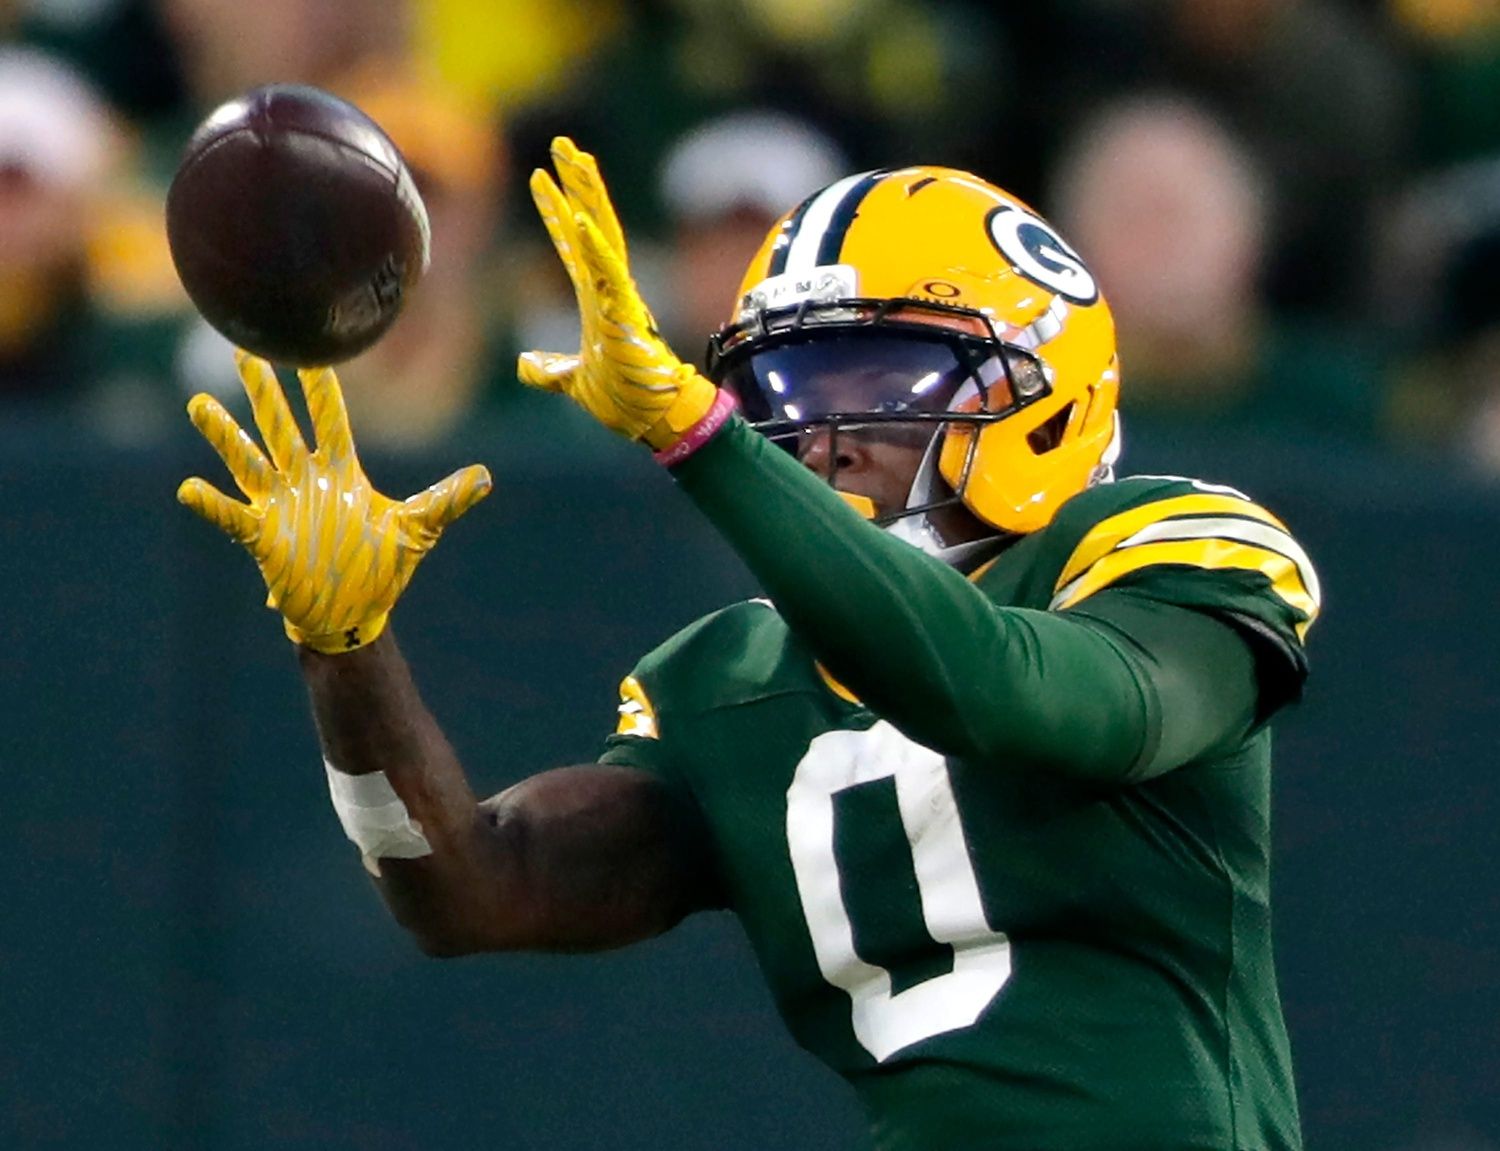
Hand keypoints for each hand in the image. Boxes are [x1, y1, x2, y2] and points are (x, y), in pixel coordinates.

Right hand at [178, 352, 491, 652]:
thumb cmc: (381, 568)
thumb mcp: (417, 530)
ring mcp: (279, 505)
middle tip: (246, 350)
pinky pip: (232, 514)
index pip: (329, 419)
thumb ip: (446, 500)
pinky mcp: (262, 536)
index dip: (318, 387)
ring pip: (249, 460)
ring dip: (225, 435)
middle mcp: (305, 480)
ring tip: (199, 404)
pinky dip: (212, 502)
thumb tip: (486, 478)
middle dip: (264, 392)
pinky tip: (189, 487)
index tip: (308, 350)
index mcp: (341, 472)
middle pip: (281, 426)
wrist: (353, 612)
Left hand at [518, 137, 718, 448]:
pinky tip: (581, 215)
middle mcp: (610, 290)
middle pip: (592, 224)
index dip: (556, 212)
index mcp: (598, 300)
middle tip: (562, 144)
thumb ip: (550, 369)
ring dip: (588, 194)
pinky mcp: (626, 313)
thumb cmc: (625, 400)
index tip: (539, 179)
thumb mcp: (573, 382)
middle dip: (577, 184)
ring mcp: (620, 297)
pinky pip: (608, 272)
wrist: (655, 422)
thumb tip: (526, 364)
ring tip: (574, 157)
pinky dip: (594, 244)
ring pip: (603, 233)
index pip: (572, 245)